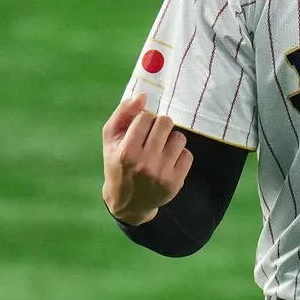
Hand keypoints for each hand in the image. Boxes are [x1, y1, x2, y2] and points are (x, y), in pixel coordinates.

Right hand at [102, 94, 193, 224]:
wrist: (128, 203)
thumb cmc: (118, 164)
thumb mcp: (111, 139)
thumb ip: (122, 114)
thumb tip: (142, 96)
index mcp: (127, 151)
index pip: (146, 117)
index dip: (144, 119)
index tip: (140, 130)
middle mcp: (145, 163)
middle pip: (166, 122)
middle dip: (160, 126)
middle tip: (153, 137)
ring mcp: (162, 174)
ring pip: (179, 137)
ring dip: (171, 140)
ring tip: (161, 149)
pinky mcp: (176, 182)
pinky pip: (188, 155)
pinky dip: (179, 155)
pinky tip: (167, 162)